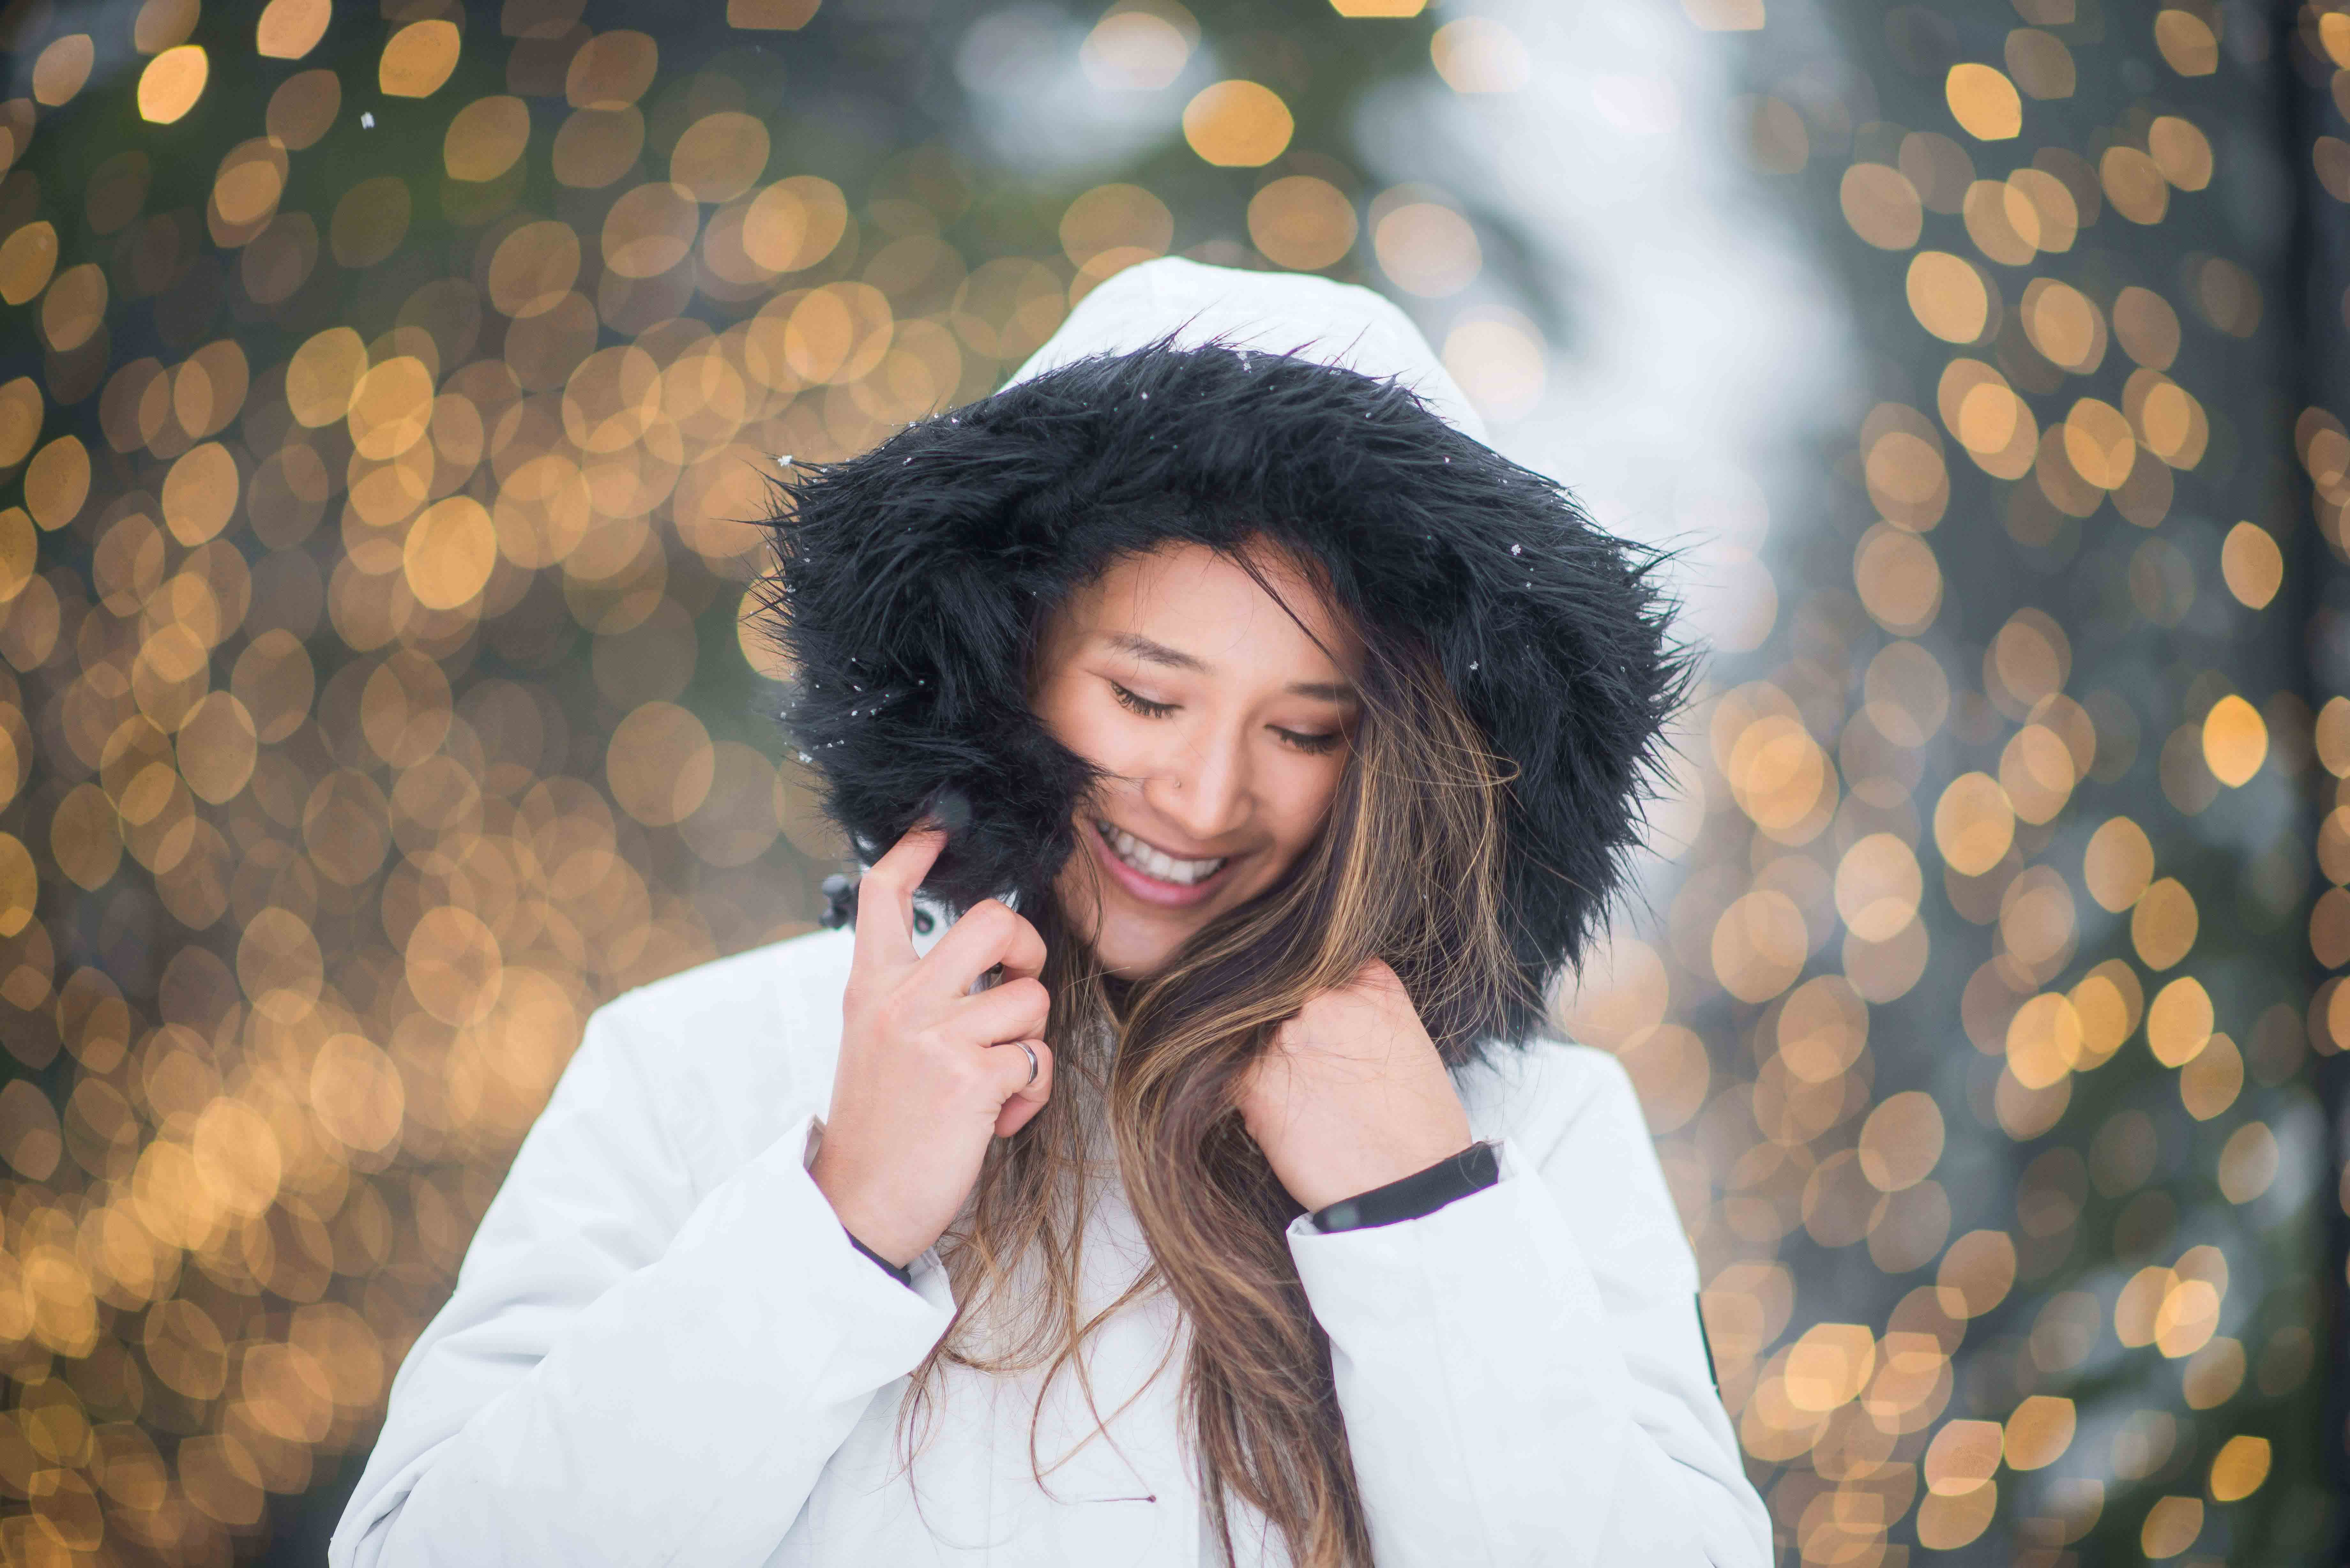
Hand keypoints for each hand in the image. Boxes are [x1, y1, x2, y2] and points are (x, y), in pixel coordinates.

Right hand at [809, 822, 1053, 1268]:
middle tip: (1016, 984)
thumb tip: (986, 968)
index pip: (884, 894)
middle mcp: (900, 1001)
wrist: (857, 1204)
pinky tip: (997, 1119)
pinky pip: (1037, 1059)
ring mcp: (934, 1036)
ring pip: (1029, 998)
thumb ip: (916, 998)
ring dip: (1029, 1044)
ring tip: (994, 1083)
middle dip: (1027, 946)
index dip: (917, 848)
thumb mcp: (876, 1044)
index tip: (939, 827)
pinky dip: (1031, 1093)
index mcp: (870, 988)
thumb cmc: (881, 1127)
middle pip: (991, 919)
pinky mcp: (971, 1078)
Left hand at [1233, 958, 1473, 1213]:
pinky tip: (1281, 1116)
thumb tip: (1307, 1004)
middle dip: (1282, 1027)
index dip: (1303, 992)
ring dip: (1264, 1059)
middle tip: (1308, 1070)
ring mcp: (1285, 1035)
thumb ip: (1357, 1007)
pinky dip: (1247, 1092)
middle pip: (1276, 994)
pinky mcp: (1252, 1081)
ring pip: (1248, 1031)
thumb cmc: (1416, 1125)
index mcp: (1368, 979)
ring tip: (1301, 1098)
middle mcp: (1322, 996)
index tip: (1310, 1022)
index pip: (1312, 963)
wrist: (1411, 1188)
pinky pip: (1230, 1071)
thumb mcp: (1403, 1040)